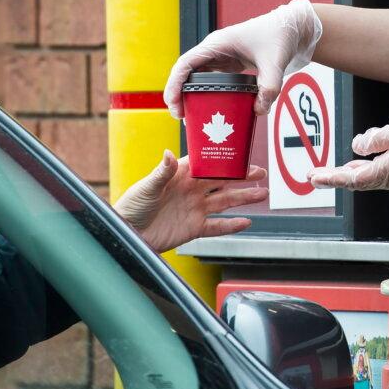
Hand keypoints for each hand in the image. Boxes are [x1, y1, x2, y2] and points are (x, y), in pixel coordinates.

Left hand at [114, 151, 267, 252]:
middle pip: (222, 182)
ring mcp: (194, 209)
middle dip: (241, 177)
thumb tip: (170, 154)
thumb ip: (162, 172)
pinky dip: (231, 225)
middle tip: (260, 172)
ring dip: (243, 198)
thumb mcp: (146, 187)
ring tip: (261, 194)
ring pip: (224, 202)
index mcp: (181, 176)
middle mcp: (191, 191)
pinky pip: (217, 226)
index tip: (241, 154)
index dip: (224, 160)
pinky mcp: (194, 228)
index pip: (208, 165)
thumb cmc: (131, 206)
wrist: (127, 233)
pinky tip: (246, 222)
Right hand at [163, 0, 322, 117]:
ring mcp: (222, 58)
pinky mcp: (231, 66)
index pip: (186, 64)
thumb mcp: (275, 61)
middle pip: (187, 73)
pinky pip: (213, 82)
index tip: (172, 104)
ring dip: (191, 96)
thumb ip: (269, 86)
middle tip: (180, 118)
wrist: (293, 29)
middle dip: (179, 95)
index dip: (174, 84)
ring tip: (191, 119)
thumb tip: (258, 111)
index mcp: (217, 44)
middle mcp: (215, 50)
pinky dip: (208, 96)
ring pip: (198, 79)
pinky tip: (212, 111)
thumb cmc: (280, 36)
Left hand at [307, 113, 388, 192]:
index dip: (332, 178)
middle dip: (335, 178)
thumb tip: (357, 146)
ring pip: (370, 178)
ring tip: (329, 172)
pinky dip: (366, 171)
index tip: (314, 178)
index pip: (354, 178)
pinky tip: (359, 165)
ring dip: (349, 175)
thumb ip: (379, 138)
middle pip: (358, 182)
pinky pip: (382, 175)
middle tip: (313, 176)